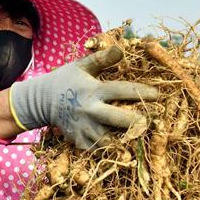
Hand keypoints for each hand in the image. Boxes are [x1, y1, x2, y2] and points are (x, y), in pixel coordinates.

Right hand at [9, 46, 158, 149]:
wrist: (41, 100)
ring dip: (124, 138)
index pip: (122, 90)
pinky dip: (108, 147)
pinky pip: (98, 149)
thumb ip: (102, 59)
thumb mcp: (82, 66)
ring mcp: (84, 128)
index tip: (157, 95)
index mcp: (93, 90)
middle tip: (146, 120)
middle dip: (137, 122)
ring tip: (134, 134)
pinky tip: (115, 142)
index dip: (142, 92)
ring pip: (111, 140)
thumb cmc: (66, 80)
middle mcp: (90, 110)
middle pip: (120, 120)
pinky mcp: (79, 141)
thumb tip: (121, 49)